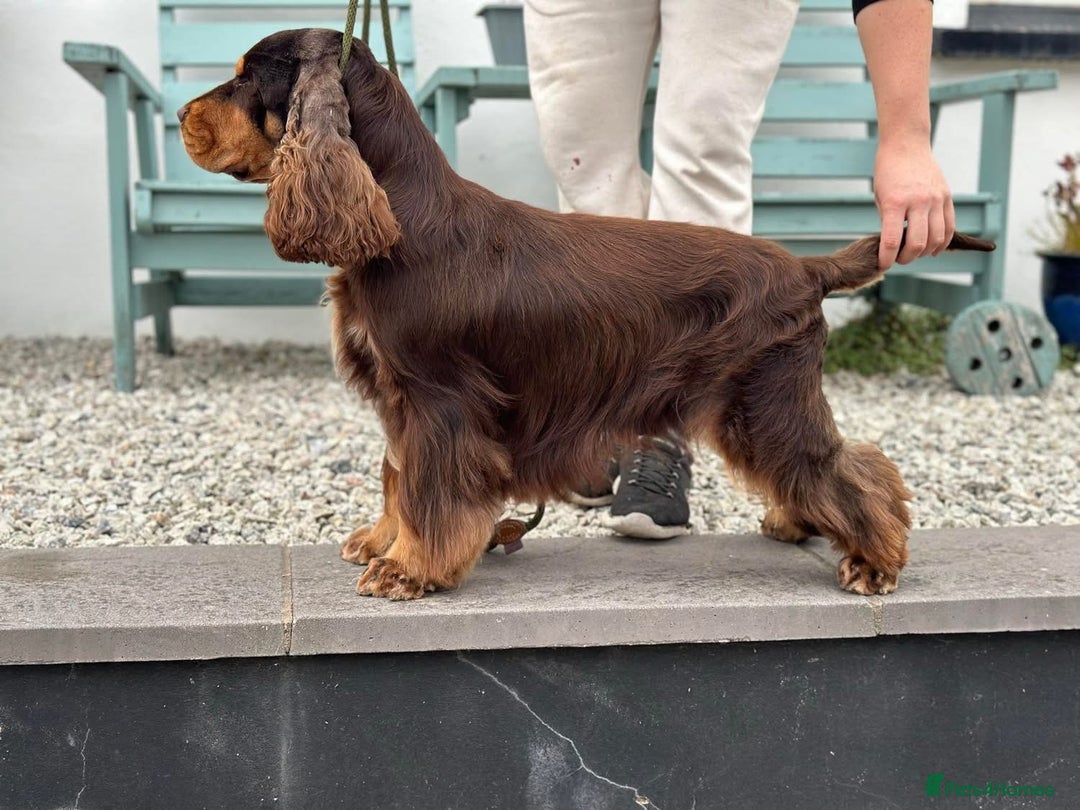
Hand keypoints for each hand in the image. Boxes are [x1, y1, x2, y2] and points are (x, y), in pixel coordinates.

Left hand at [873, 139, 954, 269]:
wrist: (906, 145)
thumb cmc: (887, 173)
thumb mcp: (880, 198)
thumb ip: (888, 221)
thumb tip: (895, 246)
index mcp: (894, 203)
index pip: (892, 241)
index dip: (887, 259)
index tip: (884, 265)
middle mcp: (917, 202)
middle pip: (917, 244)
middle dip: (906, 258)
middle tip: (899, 259)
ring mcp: (935, 199)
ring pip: (936, 239)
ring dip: (925, 252)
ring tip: (915, 253)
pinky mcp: (947, 197)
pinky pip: (949, 226)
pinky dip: (942, 242)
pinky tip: (934, 249)